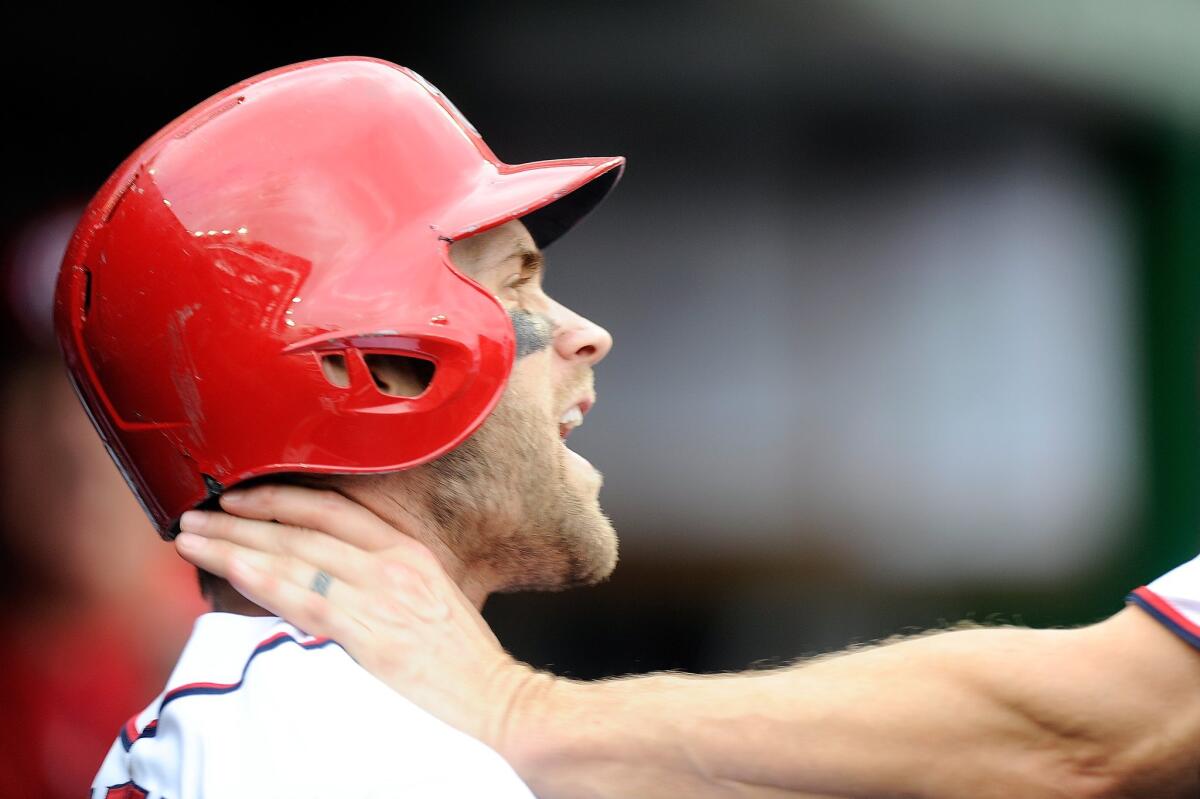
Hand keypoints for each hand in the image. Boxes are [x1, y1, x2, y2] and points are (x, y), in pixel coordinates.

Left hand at [173, 485, 547, 748]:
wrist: (496, 699)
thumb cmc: (463, 661)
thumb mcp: (429, 600)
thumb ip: (383, 581)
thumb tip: (328, 580)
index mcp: (409, 550)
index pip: (334, 509)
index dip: (280, 498)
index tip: (241, 497)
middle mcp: (393, 562)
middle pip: (304, 526)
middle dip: (243, 518)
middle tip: (198, 513)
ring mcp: (382, 593)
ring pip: (294, 555)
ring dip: (235, 543)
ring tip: (193, 536)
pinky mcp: (371, 630)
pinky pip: (304, 597)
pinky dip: (262, 578)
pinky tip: (229, 567)